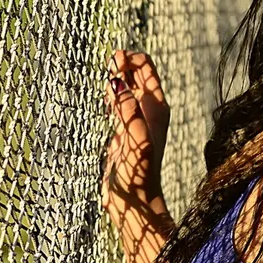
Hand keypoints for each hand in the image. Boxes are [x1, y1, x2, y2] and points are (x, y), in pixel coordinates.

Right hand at [102, 49, 170, 213]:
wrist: (135, 202)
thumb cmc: (138, 174)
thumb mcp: (136, 140)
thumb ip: (128, 112)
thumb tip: (117, 83)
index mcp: (156, 107)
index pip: (146, 68)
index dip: (130, 59)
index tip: (113, 62)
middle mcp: (148, 111)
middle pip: (137, 74)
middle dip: (122, 65)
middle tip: (108, 65)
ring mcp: (135, 121)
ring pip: (126, 88)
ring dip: (116, 78)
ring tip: (106, 76)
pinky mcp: (123, 132)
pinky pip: (118, 105)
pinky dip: (111, 96)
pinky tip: (106, 97)